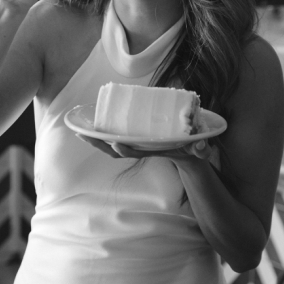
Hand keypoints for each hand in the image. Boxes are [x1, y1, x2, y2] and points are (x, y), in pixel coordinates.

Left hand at [78, 135, 210, 160]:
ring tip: (80, 133)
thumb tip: (202, 149)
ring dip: (96, 140)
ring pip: (112, 145)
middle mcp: (142, 148)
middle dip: (99, 144)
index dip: (125, 149)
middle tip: (83, 136)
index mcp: (154, 150)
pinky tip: (90, 128)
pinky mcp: (135, 139)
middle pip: (116, 150)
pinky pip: (115, 138)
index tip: (115, 144)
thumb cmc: (192, 150)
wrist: (188, 154)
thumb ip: (202, 149)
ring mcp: (137, 145)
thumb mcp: (198, 150)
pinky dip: (102, 135)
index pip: (136, 152)